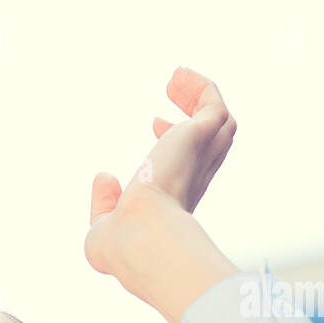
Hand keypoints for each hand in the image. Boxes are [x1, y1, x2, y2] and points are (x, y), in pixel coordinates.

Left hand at [84, 67, 238, 322]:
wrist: (139, 237)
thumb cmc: (121, 244)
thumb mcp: (104, 227)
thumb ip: (104, 203)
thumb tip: (104, 176)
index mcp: (177, 199)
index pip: (186, 165)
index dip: (171, 141)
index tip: (155, 126)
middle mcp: (195, 178)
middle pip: (210, 139)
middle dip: (194, 115)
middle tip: (172, 93)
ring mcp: (201, 158)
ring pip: (219, 119)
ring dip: (200, 95)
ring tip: (175, 79)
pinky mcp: (201, 137)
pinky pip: (212, 101)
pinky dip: (199, 85)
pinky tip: (176, 76)